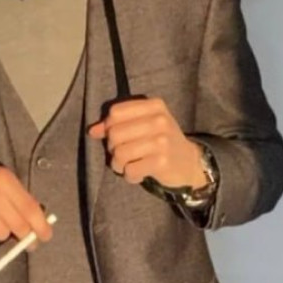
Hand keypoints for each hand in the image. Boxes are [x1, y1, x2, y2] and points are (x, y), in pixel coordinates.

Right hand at [0, 150, 53, 245]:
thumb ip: (15, 194)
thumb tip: (35, 220)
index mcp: (3, 178)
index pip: (29, 208)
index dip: (41, 226)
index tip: (46, 236)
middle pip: (19, 226)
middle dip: (25, 236)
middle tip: (27, 241)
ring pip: (1, 234)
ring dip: (1, 231)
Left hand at [87, 98, 207, 189]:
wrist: (190, 162)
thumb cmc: (162, 142)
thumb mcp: (144, 125)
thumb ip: (118, 124)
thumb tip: (92, 131)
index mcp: (154, 106)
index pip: (116, 112)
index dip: (108, 127)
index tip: (115, 137)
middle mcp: (159, 120)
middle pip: (115, 133)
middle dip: (112, 148)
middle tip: (121, 155)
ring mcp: (162, 141)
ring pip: (120, 153)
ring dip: (118, 165)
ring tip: (126, 166)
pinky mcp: (162, 162)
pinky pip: (130, 170)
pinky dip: (130, 176)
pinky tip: (137, 174)